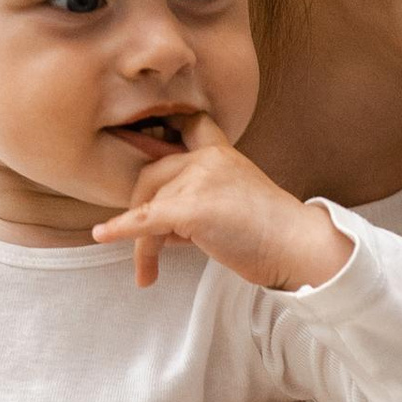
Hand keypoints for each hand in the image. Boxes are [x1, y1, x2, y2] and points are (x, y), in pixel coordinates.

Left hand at [92, 114, 349, 293]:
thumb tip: (160, 230)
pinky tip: (103, 235)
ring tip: (148, 274)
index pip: (182, 128)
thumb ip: (196, 205)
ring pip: (149, 208)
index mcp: (219, 152)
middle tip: (145, 249)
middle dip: (140, 212)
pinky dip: (121, 230)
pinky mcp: (193, 208)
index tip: (133, 133)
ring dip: (143, 245)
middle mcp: (208, 157)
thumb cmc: (270, 235)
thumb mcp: (231, 207)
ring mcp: (200, 179)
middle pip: (151, 177)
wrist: (299, 246)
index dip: (155, 134)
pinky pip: (145, 219)